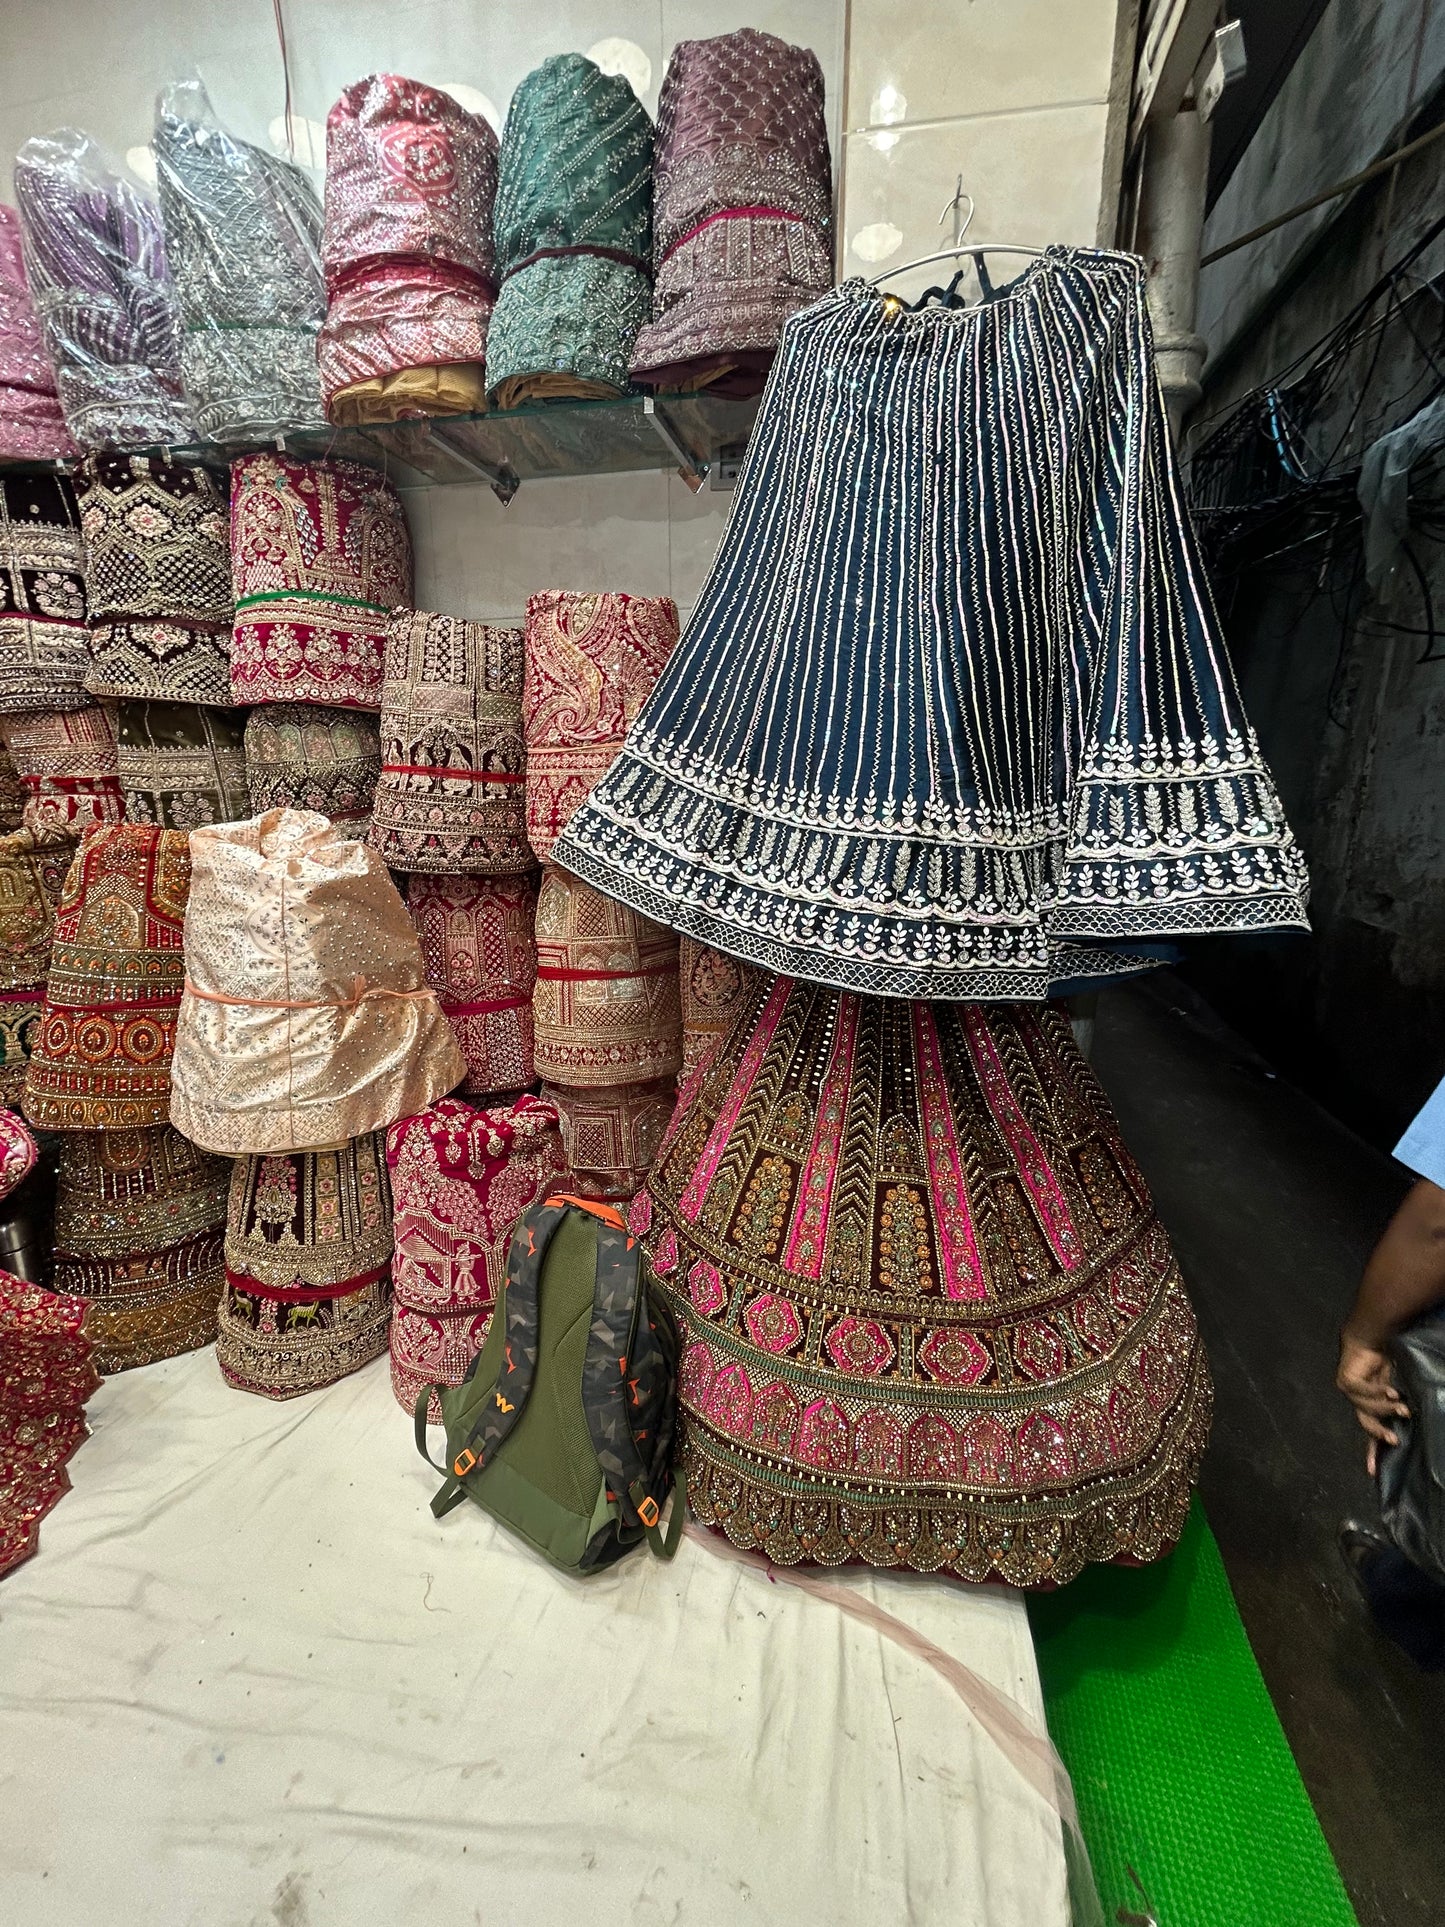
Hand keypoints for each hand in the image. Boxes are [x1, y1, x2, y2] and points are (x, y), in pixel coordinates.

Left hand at [1336, 1331, 1408, 1451]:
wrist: (1368, 1339)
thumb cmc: (1382, 1362)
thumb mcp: (1392, 1388)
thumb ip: (1395, 1405)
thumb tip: (1408, 1421)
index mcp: (1368, 1406)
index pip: (1369, 1432)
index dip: (1371, 1452)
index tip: (1371, 1472)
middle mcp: (1356, 1401)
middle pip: (1366, 1424)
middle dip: (1379, 1434)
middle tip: (1394, 1440)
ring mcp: (1348, 1391)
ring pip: (1367, 1408)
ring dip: (1386, 1409)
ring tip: (1402, 1408)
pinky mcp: (1345, 1380)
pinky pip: (1363, 1392)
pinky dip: (1378, 1393)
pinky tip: (1391, 1392)